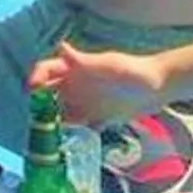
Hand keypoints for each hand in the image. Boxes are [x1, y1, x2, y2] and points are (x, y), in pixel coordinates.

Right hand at [30, 41, 166, 126]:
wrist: (160, 86)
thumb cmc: (135, 72)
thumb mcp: (110, 66)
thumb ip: (86, 62)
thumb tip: (61, 48)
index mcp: (77, 69)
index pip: (47, 69)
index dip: (36, 78)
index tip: (32, 92)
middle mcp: (78, 86)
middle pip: (48, 93)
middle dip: (38, 106)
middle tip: (36, 121)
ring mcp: (87, 103)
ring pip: (60, 113)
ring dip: (52, 123)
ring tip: (47, 137)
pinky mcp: (98, 119)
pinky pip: (78, 128)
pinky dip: (71, 135)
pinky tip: (68, 144)